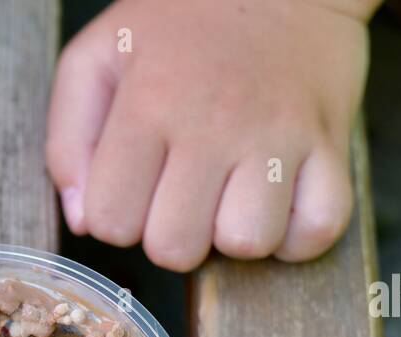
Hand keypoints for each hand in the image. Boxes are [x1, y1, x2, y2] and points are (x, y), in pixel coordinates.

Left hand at [46, 0, 375, 270]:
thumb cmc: (182, 23)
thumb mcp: (98, 56)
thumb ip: (68, 139)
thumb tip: (83, 220)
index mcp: (148, 104)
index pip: (112, 223)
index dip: (116, 220)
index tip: (134, 190)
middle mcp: (214, 124)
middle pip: (177, 248)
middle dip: (171, 237)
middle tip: (182, 197)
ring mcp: (278, 136)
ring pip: (248, 244)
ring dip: (234, 236)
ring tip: (231, 197)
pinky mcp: (331, 147)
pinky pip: (319, 230)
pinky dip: (298, 235)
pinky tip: (277, 206)